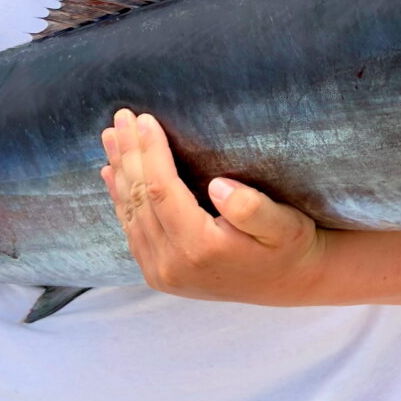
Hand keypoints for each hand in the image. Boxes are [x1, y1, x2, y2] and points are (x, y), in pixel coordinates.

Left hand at [101, 108, 324, 303]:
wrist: (289, 283)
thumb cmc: (290, 246)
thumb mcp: (285, 225)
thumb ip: (253, 208)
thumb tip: (217, 186)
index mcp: (200, 248)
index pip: (162, 190)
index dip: (150, 151)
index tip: (144, 118)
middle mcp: (172, 264)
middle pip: (140, 199)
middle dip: (129, 154)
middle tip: (120, 116)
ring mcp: (161, 273)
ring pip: (130, 213)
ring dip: (119, 172)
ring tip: (110, 137)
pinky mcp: (159, 274)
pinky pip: (131, 231)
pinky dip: (120, 199)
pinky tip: (111, 175)